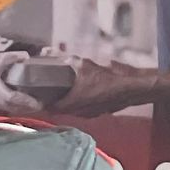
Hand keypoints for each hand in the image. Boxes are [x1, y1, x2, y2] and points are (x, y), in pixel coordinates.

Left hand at [41, 58, 159, 116]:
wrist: (132, 86)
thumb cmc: (108, 78)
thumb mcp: (85, 65)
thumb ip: (70, 62)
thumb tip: (58, 56)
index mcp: (73, 102)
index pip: (52, 108)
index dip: (43, 104)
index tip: (37, 99)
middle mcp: (80, 111)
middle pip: (62, 111)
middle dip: (55, 103)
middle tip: (49, 93)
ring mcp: (91, 113)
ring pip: (74, 111)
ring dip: (68, 104)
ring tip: (64, 93)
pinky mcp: (100, 112)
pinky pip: (85, 110)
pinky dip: (80, 103)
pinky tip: (82, 94)